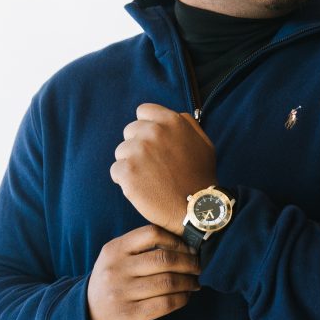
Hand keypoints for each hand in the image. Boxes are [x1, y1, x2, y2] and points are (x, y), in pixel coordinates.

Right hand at [86, 225, 201, 319]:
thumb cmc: (114, 285)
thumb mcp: (116, 261)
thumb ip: (141, 249)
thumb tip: (185, 245)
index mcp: (114, 250)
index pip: (151, 233)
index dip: (176, 240)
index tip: (188, 249)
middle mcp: (116, 269)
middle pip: (164, 258)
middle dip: (189, 263)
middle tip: (198, 267)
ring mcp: (121, 293)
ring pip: (168, 281)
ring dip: (189, 282)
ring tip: (194, 283)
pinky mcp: (130, 314)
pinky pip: (166, 303)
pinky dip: (182, 299)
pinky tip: (185, 297)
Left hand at [110, 103, 216, 233]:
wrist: (196, 208)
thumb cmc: (200, 177)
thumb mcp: (203, 143)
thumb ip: (186, 124)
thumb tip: (172, 115)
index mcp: (171, 121)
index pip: (143, 111)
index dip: (146, 127)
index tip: (153, 143)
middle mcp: (153, 132)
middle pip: (129, 131)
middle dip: (138, 146)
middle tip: (153, 166)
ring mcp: (138, 151)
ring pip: (121, 152)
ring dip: (131, 164)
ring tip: (149, 179)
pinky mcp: (127, 171)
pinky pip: (115, 171)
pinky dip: (125, 181)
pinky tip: (142, 189)